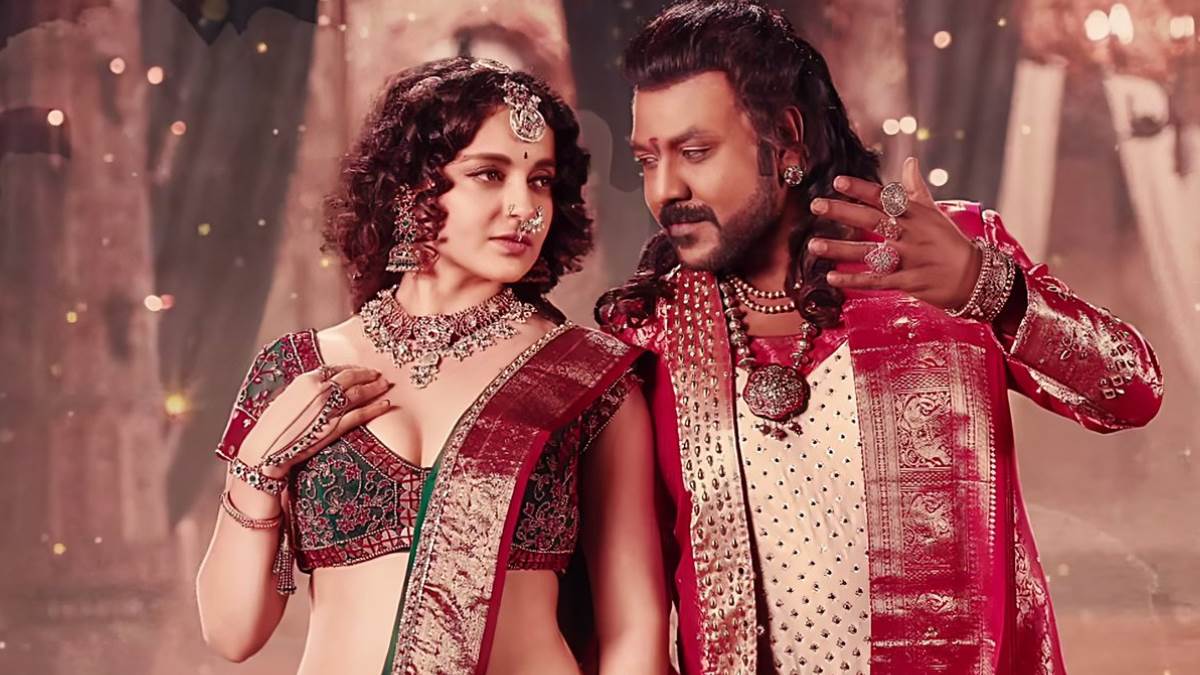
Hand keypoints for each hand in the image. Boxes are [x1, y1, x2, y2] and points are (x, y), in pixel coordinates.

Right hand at [239, 366, 393, 478]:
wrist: (266, 449)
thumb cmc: (271, 427)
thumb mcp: (284, 400)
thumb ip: (302, 391)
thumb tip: (312, 389)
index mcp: (305, 380)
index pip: (334, 368)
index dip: (350, 368)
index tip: (359, 369)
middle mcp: (319, 390)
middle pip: (350, 377)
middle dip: (367, 374)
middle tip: (378, 374)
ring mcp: (328, 408)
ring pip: (359, 393)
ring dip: (375, 387)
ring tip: (385, 385)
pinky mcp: (335, 426)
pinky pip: (361, 414)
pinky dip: (375, 408)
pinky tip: (386, 405)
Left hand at [807, 156, 981, 310]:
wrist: (975, 277)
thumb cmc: (950, 242)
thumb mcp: (935, 213)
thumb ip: (916, 189)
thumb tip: (909, 161)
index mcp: (915, 215)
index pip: (884, 198)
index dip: (861, 189)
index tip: (838, 181)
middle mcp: (909, 234)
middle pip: (871, 220)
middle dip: (842, 212)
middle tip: (815, 205)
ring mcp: (908, 258)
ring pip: (868, 252)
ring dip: (839, 249)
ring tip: (813, 245)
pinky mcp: (908, 281)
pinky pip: (876, 280)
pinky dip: (854, 279)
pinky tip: (831, 277)